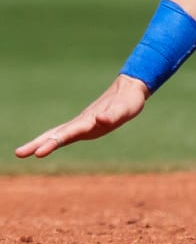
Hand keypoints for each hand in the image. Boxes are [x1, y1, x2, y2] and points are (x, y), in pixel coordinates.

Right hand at [14, 74, 149, 158]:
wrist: (130, 89)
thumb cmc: (127, 102)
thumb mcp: (123, 110)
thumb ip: (112, 115)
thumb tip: (100, 119)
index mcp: (88, 121)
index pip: (67, 134)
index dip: (53, 143)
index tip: (38, 153)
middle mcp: (82, 122)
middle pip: (56, 134)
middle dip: (38, 144)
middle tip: (19, 154)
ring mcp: (82, 122)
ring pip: (58, 133)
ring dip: (42, 142)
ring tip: (24, 152)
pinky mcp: (86, 124)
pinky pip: (66, 132)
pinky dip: (52, 139)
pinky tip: (45, 144)